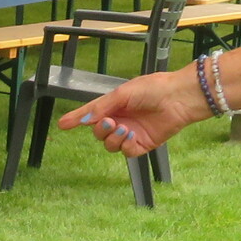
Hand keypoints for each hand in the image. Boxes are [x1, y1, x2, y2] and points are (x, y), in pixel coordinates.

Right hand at [58, 67, 207, 156]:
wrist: (179, 97)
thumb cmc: (154, 88)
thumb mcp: (123, 93)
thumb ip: (101, 107)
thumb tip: (83, 119)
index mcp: (114, 105)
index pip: (91, 114)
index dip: (76, 119)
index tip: (62, 124)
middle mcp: (121, 120)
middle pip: (98, 133)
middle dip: (100, 130)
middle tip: (110, 123)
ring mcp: (131, 133)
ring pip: (110, 145)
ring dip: (112, 139)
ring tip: (123, 129)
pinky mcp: (142, 144)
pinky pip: (126, 152)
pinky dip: (125, 146)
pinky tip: (132, 136)